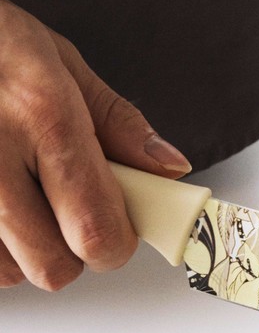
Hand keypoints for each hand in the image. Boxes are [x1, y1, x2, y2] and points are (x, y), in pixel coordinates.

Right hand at [0, 0, 190, 291]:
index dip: (116, 243)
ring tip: (20, 197)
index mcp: (44, 117)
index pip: (98, 231)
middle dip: (72, 252)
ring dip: (26, 250)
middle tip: (66, 214)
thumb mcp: (57, 59)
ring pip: (13, 272)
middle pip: (54, 267)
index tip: (119, 227)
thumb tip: (169, 168)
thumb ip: (117, 123)